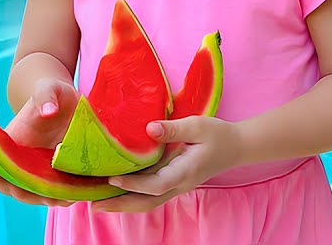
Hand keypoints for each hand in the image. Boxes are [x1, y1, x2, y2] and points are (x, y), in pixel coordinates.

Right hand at [0, 78, 79, 207]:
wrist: (66, 98)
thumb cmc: (53, 92)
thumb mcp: (50, 87)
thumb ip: (46, 94)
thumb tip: (48, 111)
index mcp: (9, 144)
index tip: (18, 184)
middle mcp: (18, 160)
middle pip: (15, 188)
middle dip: (31, 195)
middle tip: (53, 197)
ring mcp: (35, 168)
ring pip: (34, 193)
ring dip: (47, 199)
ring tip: (67, 199)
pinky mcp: (53, 171)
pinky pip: (52, 189)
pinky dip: (61, 195)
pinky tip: (76, 195)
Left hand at [93, 116, 241, 212]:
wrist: (238, 147)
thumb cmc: (219, 134)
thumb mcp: (198, 125)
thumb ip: (173, 128)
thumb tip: (149, 129)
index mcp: (186, 171)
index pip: (156, 184)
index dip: (133, 184)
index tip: (112, 178)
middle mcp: (180, 184)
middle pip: (147, 202)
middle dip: (120, 205)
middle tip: (93, 205)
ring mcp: (178, 186)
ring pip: (148, 202)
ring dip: (123, 205)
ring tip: (98, 204)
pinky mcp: (175, 183)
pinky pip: (151, 196)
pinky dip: (132, 197)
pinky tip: (118, 193)